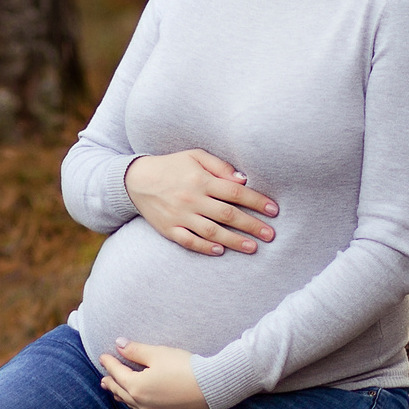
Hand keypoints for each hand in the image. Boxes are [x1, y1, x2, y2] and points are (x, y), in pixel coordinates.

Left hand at [101, 340, 209, 408]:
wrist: (212, 388)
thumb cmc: (184, 368)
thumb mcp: (158, 354)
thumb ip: (135, 350)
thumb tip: (118, 344)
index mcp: (135, 386)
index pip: (117, 372)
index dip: (109, 362)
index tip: (102, 356)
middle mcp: (140, 402)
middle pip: (119, 390)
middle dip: (110, 382)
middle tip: (103, 377)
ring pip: (128, 402)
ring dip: (119, 394)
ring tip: (114, 389)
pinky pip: (139, 408)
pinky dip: (131, 402)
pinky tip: (135, 401)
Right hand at [124, 149, 277, 255]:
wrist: (135, 180)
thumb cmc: (171, 166)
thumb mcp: (195, 156)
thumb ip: (220, 166)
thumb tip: (244, 180)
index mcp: (201, 180)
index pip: (235, 192)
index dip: (256, 201)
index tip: (273, 210)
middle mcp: (192, 199)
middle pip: (227, 214)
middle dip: (251, 225)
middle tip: (270, 235)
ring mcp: (180, 216)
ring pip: (212, 232)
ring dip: (234, 241)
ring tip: (253, 247)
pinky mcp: (168, 229)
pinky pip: (189, 241)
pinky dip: (205, 248)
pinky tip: (220, 251)